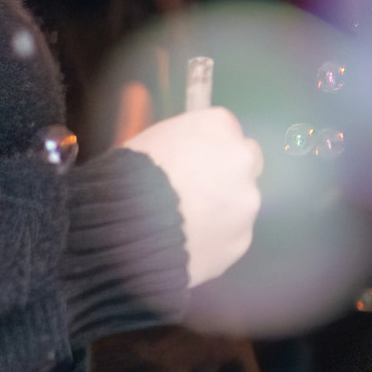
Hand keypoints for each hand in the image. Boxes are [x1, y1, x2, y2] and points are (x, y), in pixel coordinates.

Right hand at [121, 103, 262, 285]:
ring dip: (223, 209)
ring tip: (186, 225)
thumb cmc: (126, 175)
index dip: (207, 150)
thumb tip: (189, 155)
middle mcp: (243, 159)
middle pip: (245, 163)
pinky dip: (216, 239)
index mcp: (218, 126)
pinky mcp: (242, 239)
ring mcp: (247, 202)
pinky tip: (188, 246)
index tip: (191, 164)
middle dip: (227, 175)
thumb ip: (183, 143)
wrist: (124, 229)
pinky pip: (231, 236)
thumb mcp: (150, 141)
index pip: (226, 132)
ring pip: (241, 203)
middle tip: (196, 193)